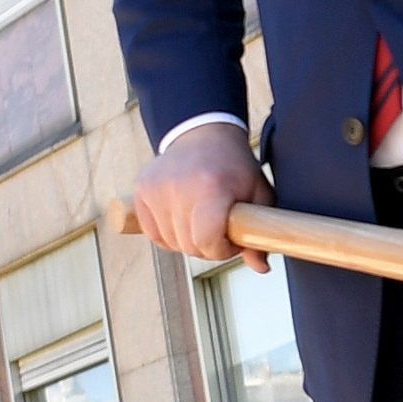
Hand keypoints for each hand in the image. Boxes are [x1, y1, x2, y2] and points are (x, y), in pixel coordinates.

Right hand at [129, 124, 267, 263]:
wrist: (203, 133)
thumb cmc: (233, 166)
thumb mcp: (258, 194)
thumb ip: (261, 232)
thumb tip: (261, 268)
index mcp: (211, 187)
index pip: (207, 241)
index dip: (222, 250)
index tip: (231, 239)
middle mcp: (178, 187)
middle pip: (189, 246)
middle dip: (208, 246)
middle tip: (219, 228)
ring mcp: (155, 188)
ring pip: (171, 243)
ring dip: (188, 240)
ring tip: (201, 220)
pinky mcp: (141, 190)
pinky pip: (154, 234)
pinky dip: (169, 234)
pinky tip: (183, 218)